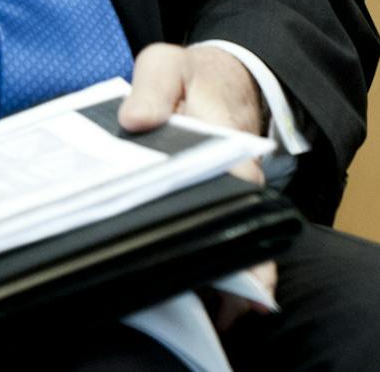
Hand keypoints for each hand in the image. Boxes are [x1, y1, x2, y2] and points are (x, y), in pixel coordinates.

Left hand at [121, 43, 277, 317]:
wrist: (221, 81)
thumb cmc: (189, 78)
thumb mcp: (166, 64)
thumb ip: (153, 85)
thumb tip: (136, 119)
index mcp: (221, 134)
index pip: (234, 175)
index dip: (234, 204)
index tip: (229, 239)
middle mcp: (236, 171)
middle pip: (243, 221)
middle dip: (239, 264)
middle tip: (225, 301)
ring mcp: (233, 193)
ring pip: (241, 240)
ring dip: (234, 278)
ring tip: (221, 316)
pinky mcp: (221, 207)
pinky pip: (226, 243)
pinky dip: (223, 275)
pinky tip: (210, 307)